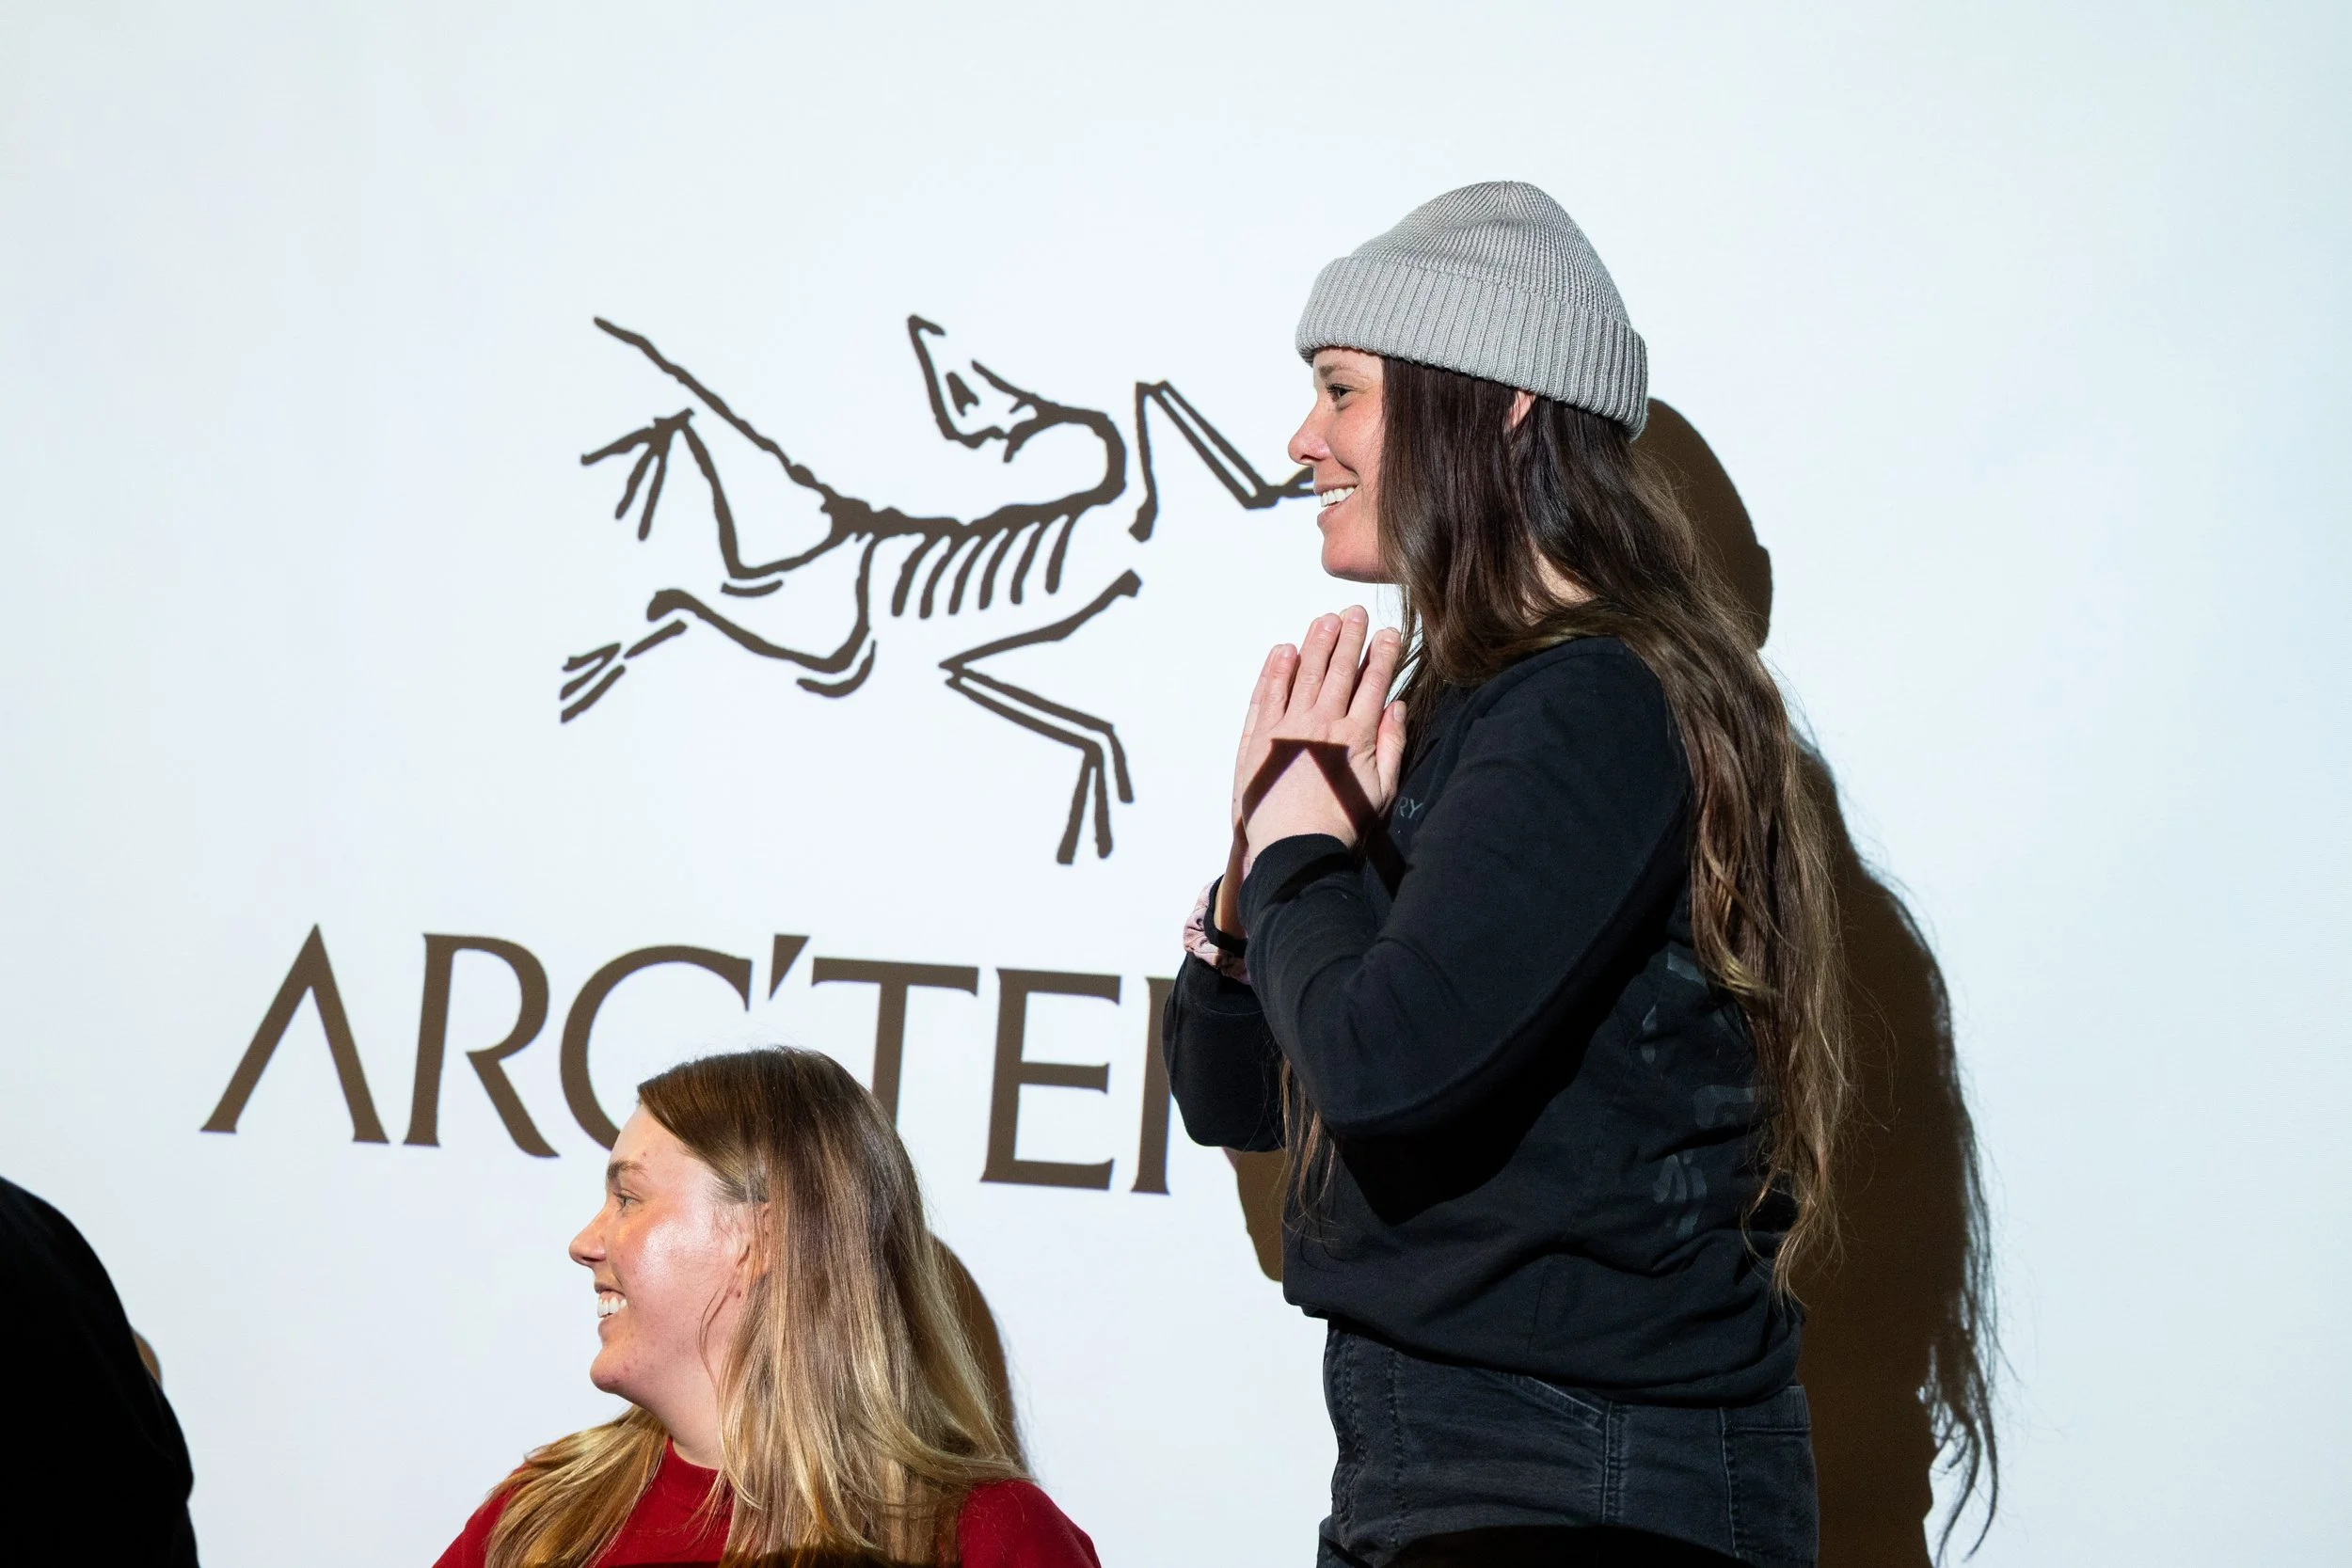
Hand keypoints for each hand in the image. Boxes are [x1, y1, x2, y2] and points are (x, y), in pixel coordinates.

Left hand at [1232, 606, 1406, 874]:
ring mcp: (1288, 728)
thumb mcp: (1382, 791)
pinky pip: (1268, 695)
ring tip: (1325, 621)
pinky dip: (1277, 671)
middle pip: (1339, 671)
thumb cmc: (1342, 826)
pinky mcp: (1260, 738)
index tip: (1388, 633)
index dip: (1381, 655)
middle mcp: (1322, 724)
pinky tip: (1284, 651)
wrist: (1294, 848)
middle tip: (1355, 613)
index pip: (1372, 684)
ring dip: (1316, 645)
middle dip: (1349, 639)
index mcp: (1355, 736)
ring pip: (1305, 675)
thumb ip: (1392, 745)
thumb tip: (1397, 706)